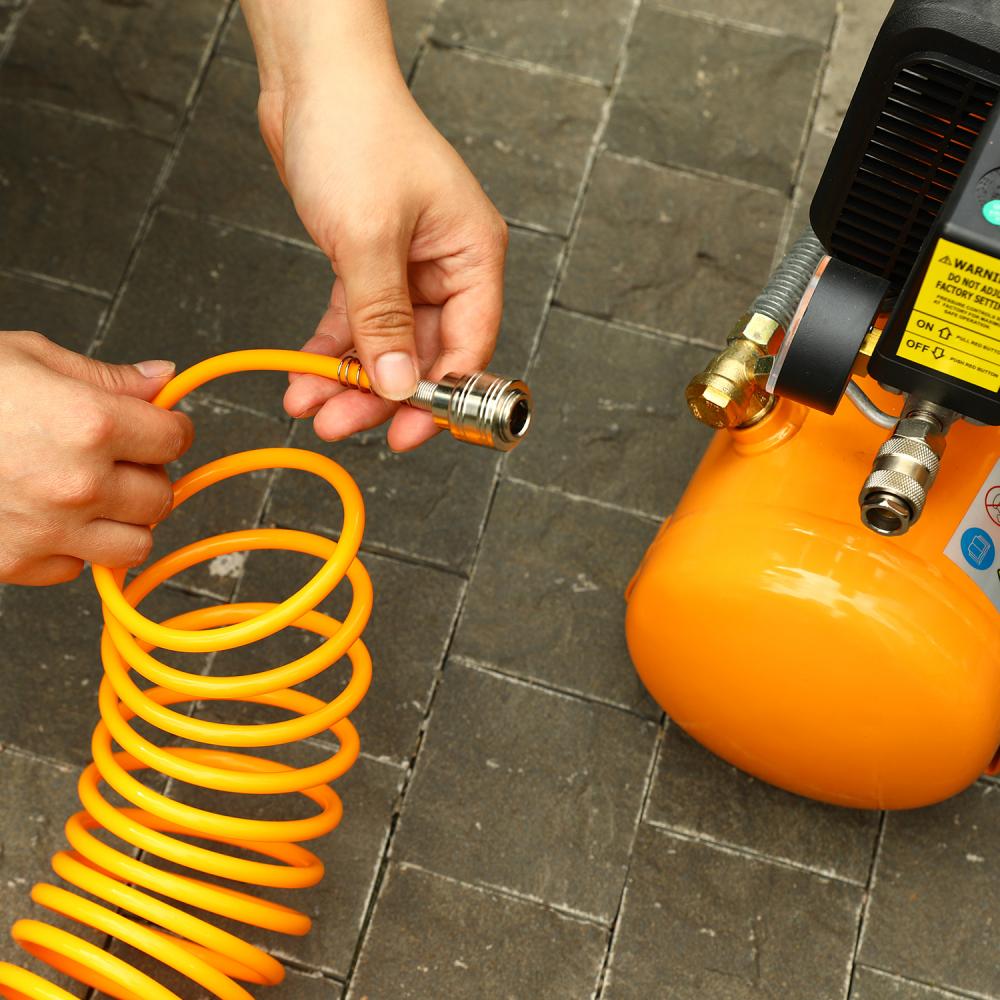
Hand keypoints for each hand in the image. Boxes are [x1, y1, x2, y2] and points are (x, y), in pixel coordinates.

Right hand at [0, 332, 193, 584]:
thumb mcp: (27, 359)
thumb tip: (161, 379)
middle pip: (162, 496)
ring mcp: (47, 531)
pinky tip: (44, 516)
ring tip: (90, 494)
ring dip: (122, 521)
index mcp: (89, 424)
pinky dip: (71, 548)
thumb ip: (105, 377)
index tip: (156, 426)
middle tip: (118, 458)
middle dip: (147, 474)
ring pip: (134, 545)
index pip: (175, 439)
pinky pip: (77, 569)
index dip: (168, 428)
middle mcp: (77, 484)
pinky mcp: (15, 565)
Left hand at [244, 1, 507, 450]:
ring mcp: (407, 269)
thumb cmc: (356, 130)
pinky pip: (356, 324)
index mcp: (473, 255)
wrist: (311, 80)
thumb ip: (385, 319)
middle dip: (380, 393)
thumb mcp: (369, 236)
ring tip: (313, 405)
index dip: (441, 396)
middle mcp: (447, 267)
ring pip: (386, 346)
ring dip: (349, 380)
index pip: (471, 345)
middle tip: (341, 423)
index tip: (407, 432)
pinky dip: (331, 350)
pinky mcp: (369, 265)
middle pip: (424, 354)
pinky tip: (306, 375)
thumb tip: (401, 386)